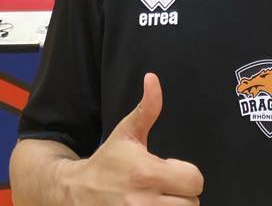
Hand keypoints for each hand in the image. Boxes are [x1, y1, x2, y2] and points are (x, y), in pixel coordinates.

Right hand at [69, 73, 203, 202]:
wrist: (77, 192)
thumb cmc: (107, 161)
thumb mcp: (126, 132)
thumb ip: (147, 108)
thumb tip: (153, 78)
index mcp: (146, 173)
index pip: (194, 180)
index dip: (187, 173)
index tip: (170, 168)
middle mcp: (144, 202)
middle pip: (192, 204)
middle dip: (183, 193)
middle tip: (166, 186)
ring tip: (160, 197)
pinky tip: (153, 205)